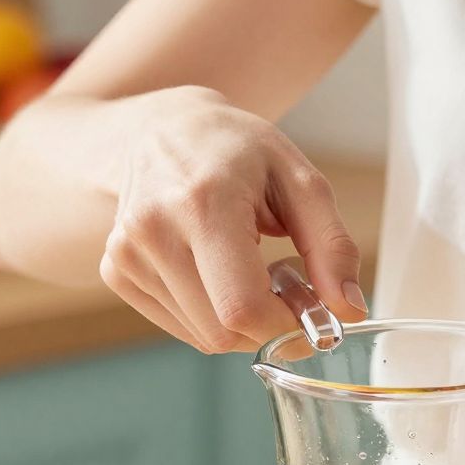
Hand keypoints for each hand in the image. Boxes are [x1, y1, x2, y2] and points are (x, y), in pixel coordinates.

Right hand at [98, 88, 365, 352]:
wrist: (161, 128)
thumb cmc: (236, 149)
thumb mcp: (299, 180)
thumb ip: (331, 246)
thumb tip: (348, 308)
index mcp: (203, 203)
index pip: (242, 307)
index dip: (286, 327)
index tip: (311, 312)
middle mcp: (154, 231)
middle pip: (223, 331)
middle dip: (267, 325)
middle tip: (285, 285)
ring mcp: (127, 254)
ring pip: (203, 336)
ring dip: (239, 320)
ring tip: (247, 268)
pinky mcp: (116, 271)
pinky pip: (180, 326)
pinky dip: (210, 314)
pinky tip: (214, 271)